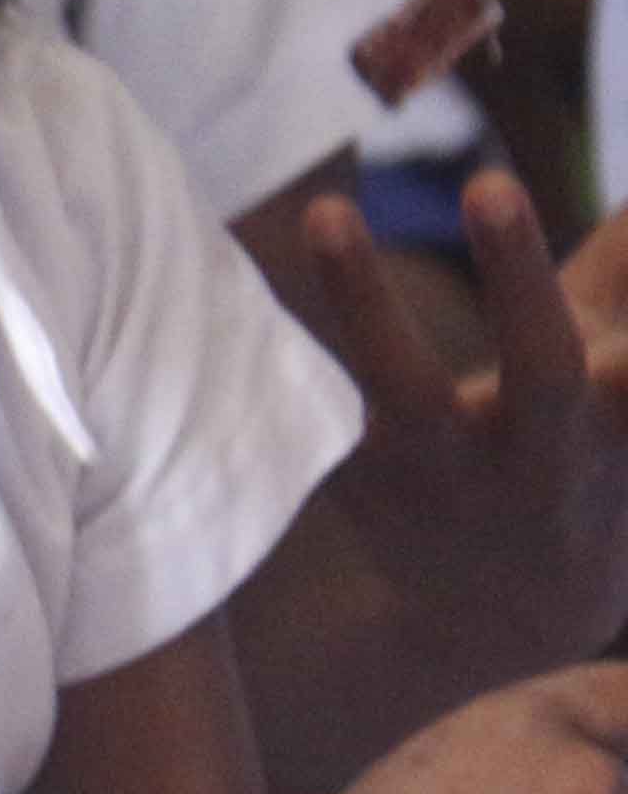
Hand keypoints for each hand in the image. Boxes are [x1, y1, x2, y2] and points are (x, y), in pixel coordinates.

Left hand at [303, 174, 627, 683]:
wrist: (515, 611)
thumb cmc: (579, 439)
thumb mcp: (625, 371)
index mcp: (619, 414)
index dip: (577, 297)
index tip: (552, 208)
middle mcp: (540, 448)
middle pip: (545, 367)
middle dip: (522, 276)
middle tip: (490, 182)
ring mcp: (445, 471)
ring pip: (406, 389)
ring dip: (365, 298)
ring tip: (324, 211)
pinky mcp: (361, 481)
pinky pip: (315, 416)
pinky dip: (273, 358)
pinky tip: (209, 277)